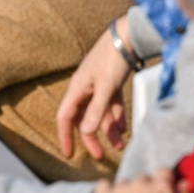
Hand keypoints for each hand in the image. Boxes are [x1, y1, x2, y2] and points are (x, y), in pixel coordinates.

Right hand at [55, 16, 132, 160]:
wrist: (128, 36)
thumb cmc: (112, 59)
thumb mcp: (106, 87)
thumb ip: (96, 110)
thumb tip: (86, 133)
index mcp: (77, 89)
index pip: (65, 117)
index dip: (65, 136)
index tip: (69, 154)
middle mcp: (85, 89)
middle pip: (83, 119)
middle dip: (91, 138)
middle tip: (100, 156)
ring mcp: (98, 86)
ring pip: (99, 113)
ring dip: (108, 129)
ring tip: (120, 145)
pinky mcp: (111, 83)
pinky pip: (111, 105)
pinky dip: (116, 117)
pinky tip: (124, 128)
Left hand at [93, 167, 181, 192]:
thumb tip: (183, 183)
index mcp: (162, 188)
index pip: (164, 172)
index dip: (163, 181)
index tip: (162, 192)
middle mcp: (142, 183)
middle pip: (143, 180)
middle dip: (144, 191)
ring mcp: (122, 188)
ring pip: (124, 184)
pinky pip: (104, 186)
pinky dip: (106, 192)